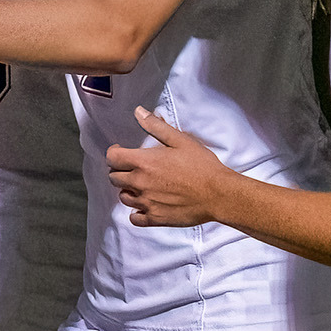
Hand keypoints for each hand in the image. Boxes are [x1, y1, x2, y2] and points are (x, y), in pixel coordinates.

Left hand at [107, 106, 231, 227]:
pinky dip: (137, 212)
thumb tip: (138, 112)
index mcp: (144, 162)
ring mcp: (147, 202)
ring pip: (123, 197)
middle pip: (114, 177)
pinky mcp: (155, 218)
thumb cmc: (202, 166)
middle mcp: (140, 183)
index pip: (112, 157)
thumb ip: (156, 126)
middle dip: (120, 170)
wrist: (219, 194)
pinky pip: (135, 218)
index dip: (114, 152)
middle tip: (132, 168)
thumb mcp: (180, 140)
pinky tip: (146, 204)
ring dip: (128, 190)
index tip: (121, 151)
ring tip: (141, 185)